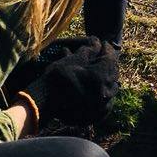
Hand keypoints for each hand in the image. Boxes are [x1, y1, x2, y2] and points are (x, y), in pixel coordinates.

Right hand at [6, 37, 120, 125]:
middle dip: (108, 63)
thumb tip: (97, 41)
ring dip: (108, 77)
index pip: (109, 58)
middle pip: (113, 74)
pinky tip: (99, 87)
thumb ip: (88, 50)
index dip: (106, 49)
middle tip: (103, 55)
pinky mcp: (98, 115)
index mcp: (101, 77)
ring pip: (111, 88)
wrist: (44, 104)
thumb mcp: (72, 60)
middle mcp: (105, 92)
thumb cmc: (56, 79)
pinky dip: (104, 92)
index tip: (103, 43)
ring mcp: (102, 106)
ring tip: (101, 70)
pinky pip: (107, 102)